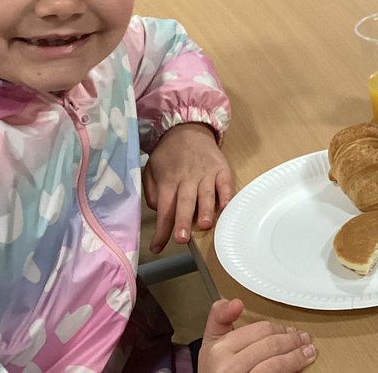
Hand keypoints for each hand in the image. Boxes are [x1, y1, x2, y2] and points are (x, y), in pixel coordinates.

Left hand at [143, 122, 233, 252]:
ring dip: (206, 210)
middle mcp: (187, 178)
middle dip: (184, 221)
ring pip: (206, 194)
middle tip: (182, 239)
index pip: (164, 209)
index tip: (157, 248)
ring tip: (205, 226)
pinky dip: (226, 195)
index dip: (161, 230)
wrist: (189, 129)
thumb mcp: (151, 169)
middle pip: (185, 202)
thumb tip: (159, 210)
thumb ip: (152, 191)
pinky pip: (225, 184)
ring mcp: (206, 173)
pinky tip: (226, 207)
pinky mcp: (222, 169)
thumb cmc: (169, 155)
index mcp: (168, 180)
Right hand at [198, 299, 315, 372]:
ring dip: (296, 355)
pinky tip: (300, 366)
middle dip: (291, 340)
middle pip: (270, 345)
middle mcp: (227, 367)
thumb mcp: (212, 342)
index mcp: (218, 349)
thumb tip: (237, 303)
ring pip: (275, 364)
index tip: (289, 329)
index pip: (259, 330)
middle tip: (303, 338)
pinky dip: (292, 369)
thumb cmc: (215, 371)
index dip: (279, 329)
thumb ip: (220, 318)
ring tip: (308, 351)